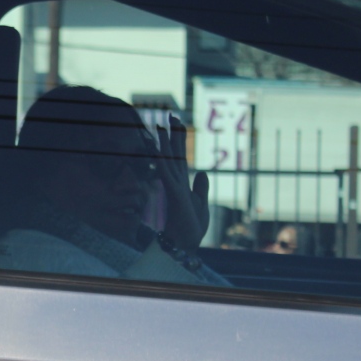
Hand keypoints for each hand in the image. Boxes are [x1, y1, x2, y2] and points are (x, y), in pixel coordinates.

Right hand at [161, 116, 209, 251]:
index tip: (177, 122)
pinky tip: (159, 148)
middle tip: (170, 114)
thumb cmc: (191, 228)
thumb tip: (202, 171)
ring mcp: (173, 188)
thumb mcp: (201, 204)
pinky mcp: (174, 195)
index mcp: (182, 183)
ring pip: (168, 160)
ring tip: (161, 125)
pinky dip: (163, 160)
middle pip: (174, 153)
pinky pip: (167, 174)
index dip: (179, 139)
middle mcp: (175, 182)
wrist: (186, 246)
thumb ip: (201, 187)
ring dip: (164, 142)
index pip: (180, 157)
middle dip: (172, 134)